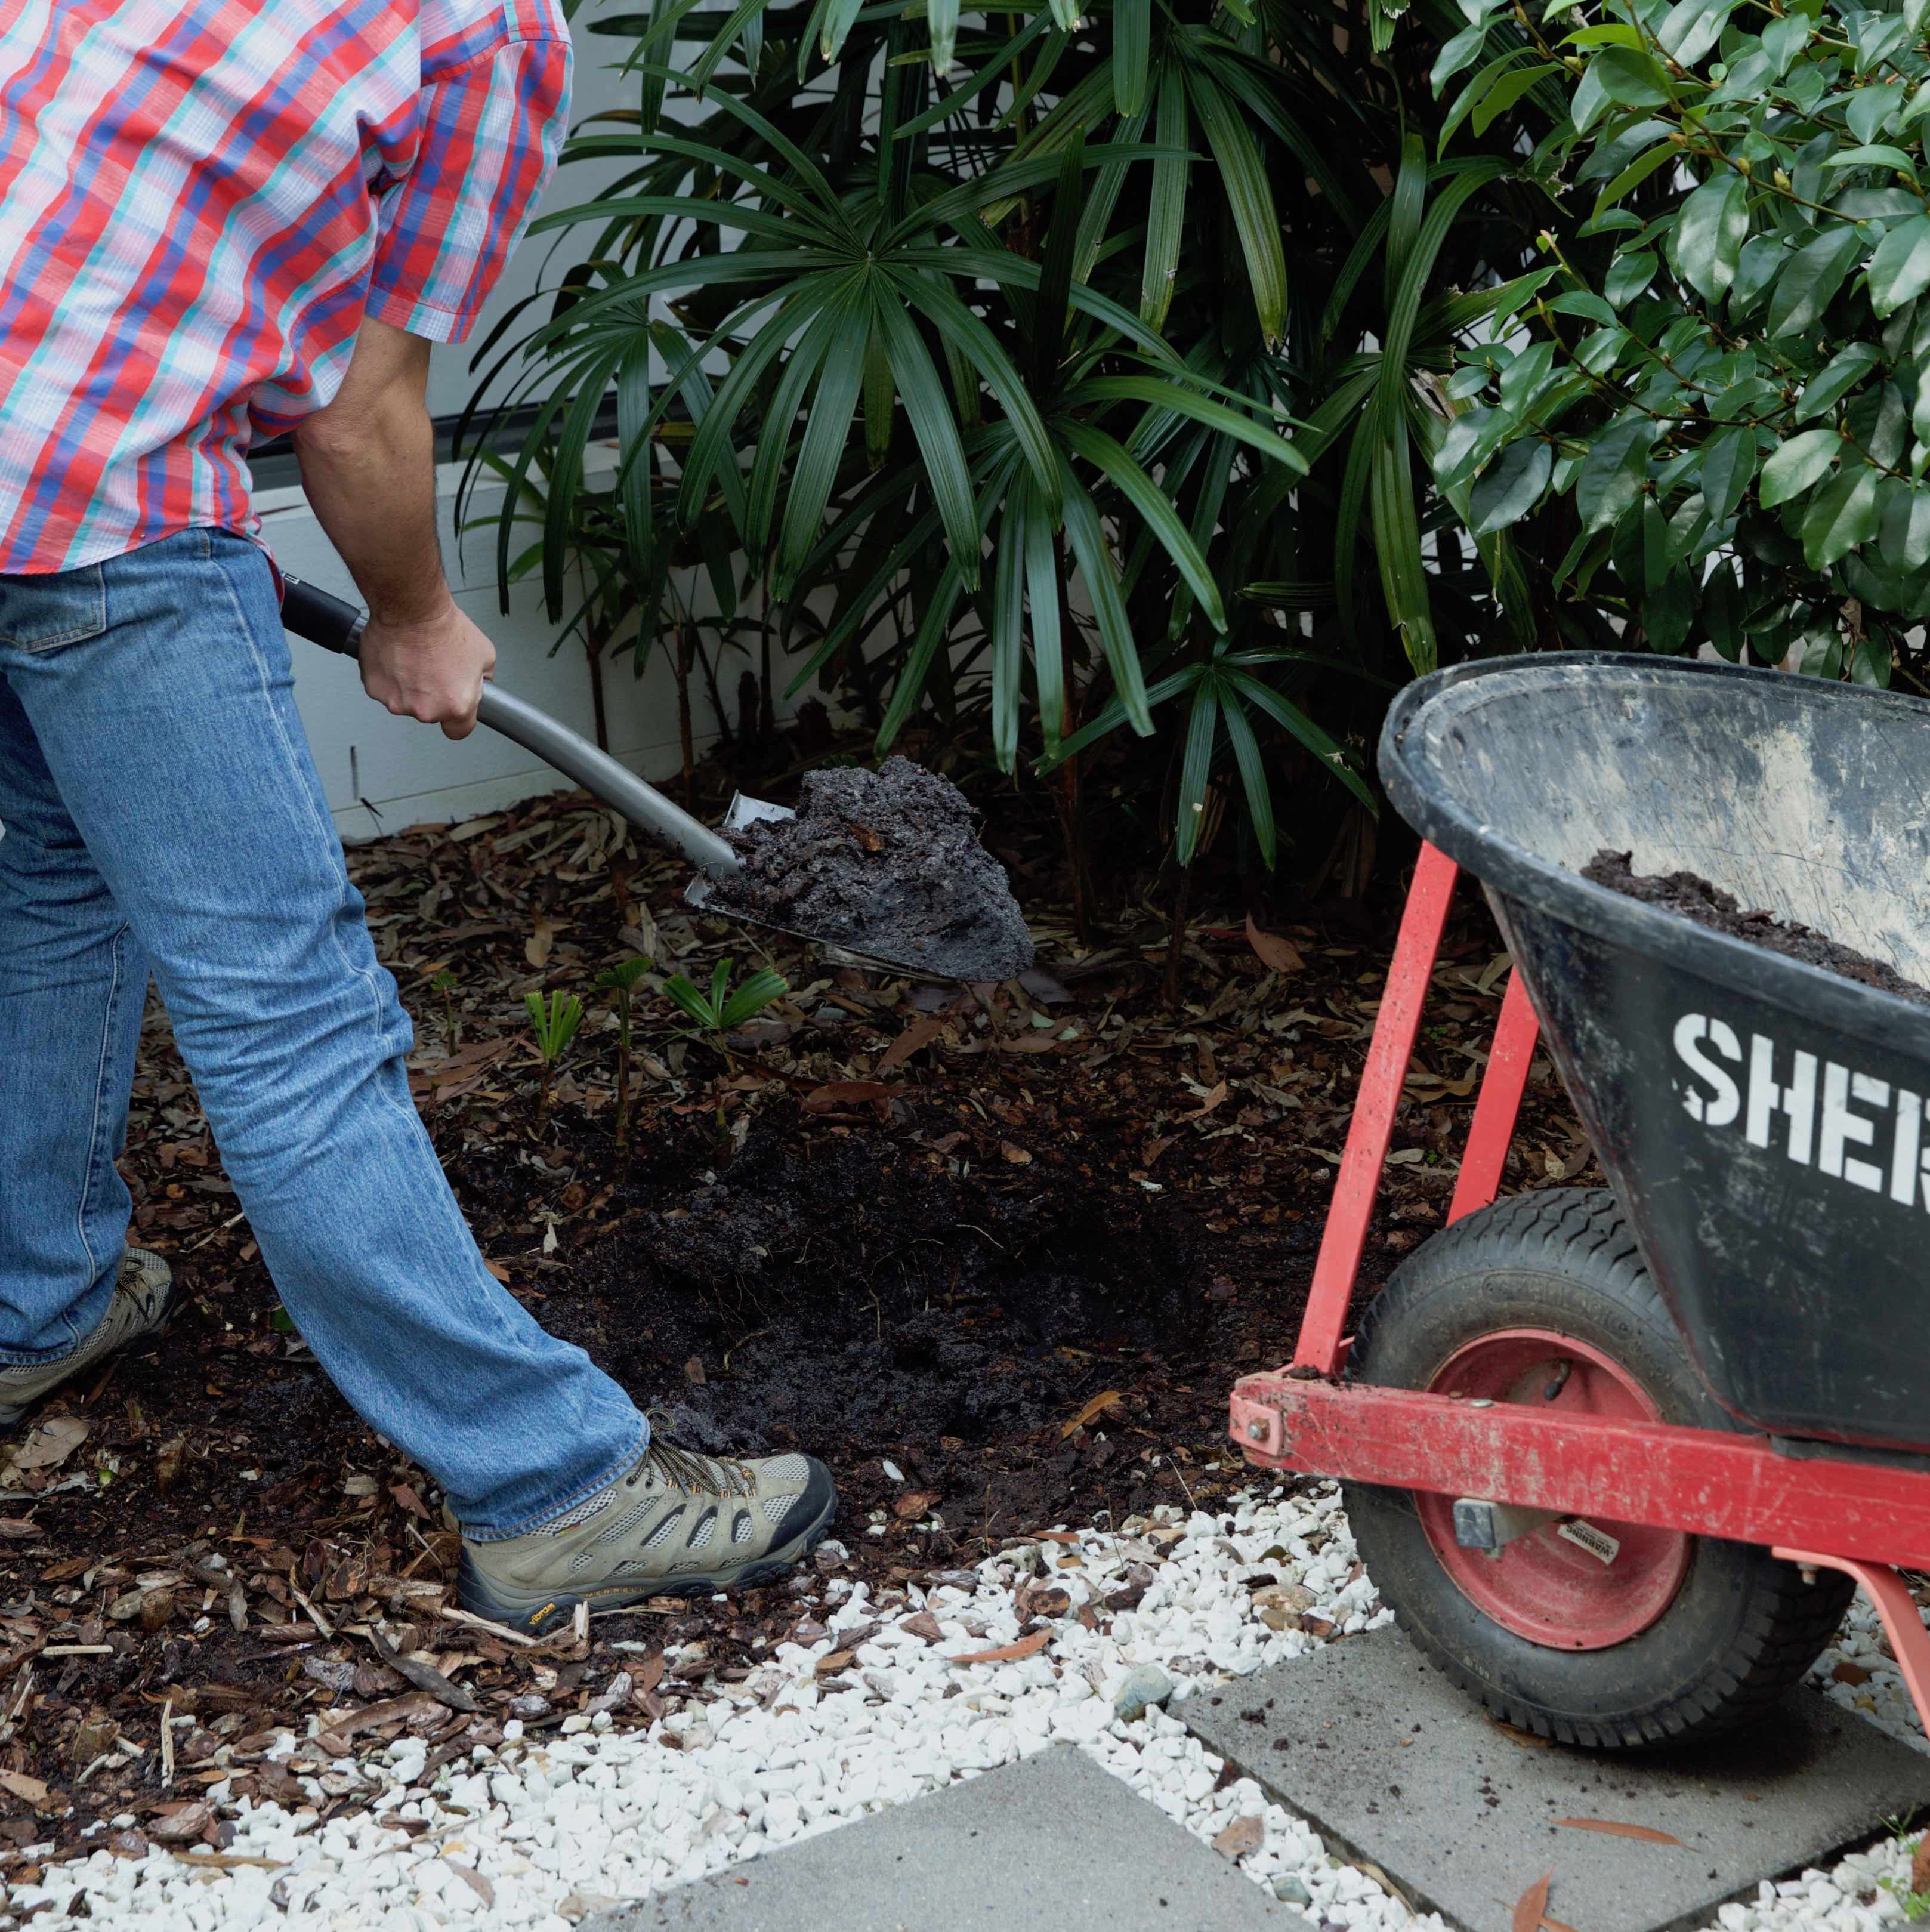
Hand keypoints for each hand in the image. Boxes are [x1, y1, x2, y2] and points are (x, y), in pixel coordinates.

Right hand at [359, 598, 495, 740]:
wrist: (411, 609)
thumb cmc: (444, 628)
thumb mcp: (485, 656)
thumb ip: (481, 681)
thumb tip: (476, 686)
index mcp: (456, 706)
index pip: (458, 732)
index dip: (458, 719)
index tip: (455, 709)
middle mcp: (426, 709)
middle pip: (431, 713)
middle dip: (434, 696)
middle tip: (435, 669)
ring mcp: (398, 701)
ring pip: (406, 701)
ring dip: (410, 686)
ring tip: (415, 660)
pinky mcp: (375, 689)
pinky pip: (385, 688)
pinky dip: (389, 676)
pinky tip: (398, 658)